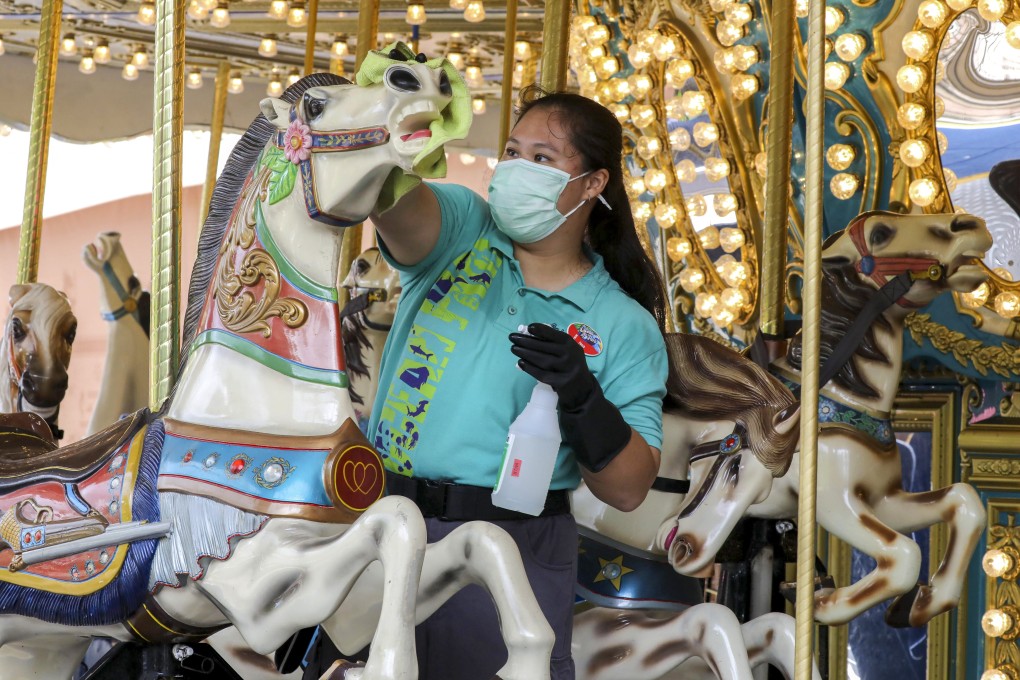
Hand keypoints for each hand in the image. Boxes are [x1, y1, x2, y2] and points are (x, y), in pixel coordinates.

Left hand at [509, 323, 630, 472]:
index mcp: (573, 345)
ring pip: (542, 360)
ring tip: (514, 348)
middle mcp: (572, 355)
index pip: (554, 334)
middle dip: (526, 341)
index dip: (541, 330)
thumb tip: (528, 336)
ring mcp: (568, 370)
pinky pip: (542, 375)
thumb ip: (552, 345)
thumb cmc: (570, 369)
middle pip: (545, 347)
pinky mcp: (562, 383)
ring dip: (525, 353)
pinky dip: (530, 369)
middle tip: (512, 337)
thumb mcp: (567, 353)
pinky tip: (521, 364)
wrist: (583, 392)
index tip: (528, 327)